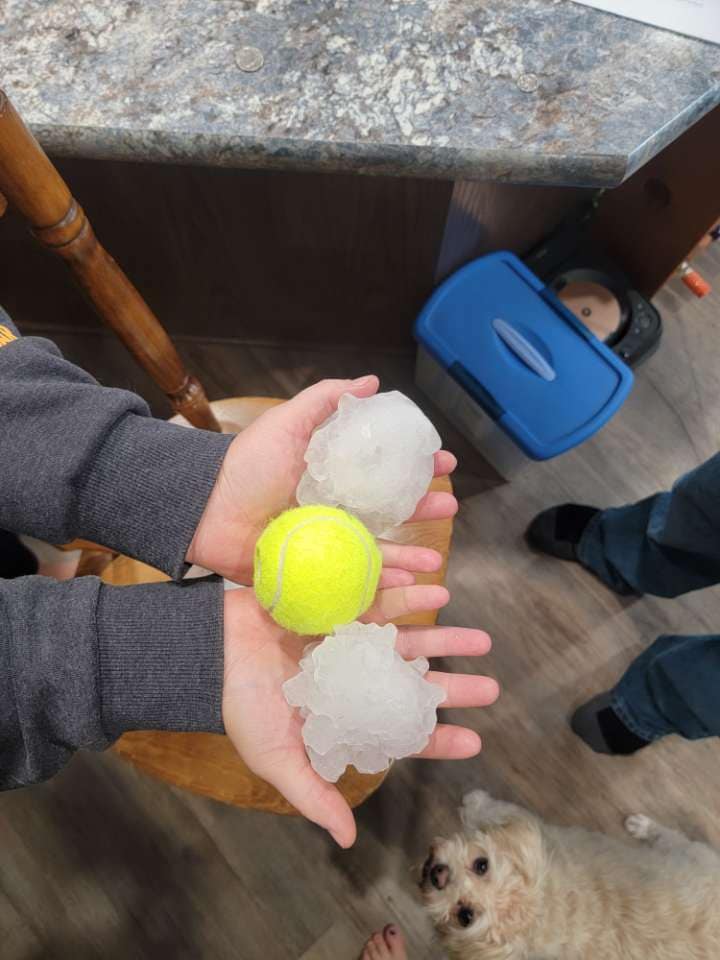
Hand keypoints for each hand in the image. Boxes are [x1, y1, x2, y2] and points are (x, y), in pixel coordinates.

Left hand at [187, 377, 457, 585]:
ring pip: (377, 550)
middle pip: (388, 512)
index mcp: (333, 474)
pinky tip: (404, 585)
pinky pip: (352, 580)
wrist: (204, 512)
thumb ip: (325, 400)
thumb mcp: (285, 423)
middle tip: (449, 508)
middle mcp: (336, 508)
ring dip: (409, 555)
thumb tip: (372, 381)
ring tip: (434, 560)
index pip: (384, 470)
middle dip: (421, 510)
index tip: (443, 462)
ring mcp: (328, 542)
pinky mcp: (315, 572)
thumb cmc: (243, 466)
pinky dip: (380, 585)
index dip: (415, 466)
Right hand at [222, 589, 498, 847]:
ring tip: (481, 641)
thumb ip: (313, 793)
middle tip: (491, 688)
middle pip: (412, 684)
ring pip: (407, 641)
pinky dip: (410, 596)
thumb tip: (348, 841)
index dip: (436, 739)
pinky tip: (439, 591)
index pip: (399, 732)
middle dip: (452, 687)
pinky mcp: (339, 607)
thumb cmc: (240, 706)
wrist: (209, 650)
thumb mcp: (276, 757)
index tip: (475, 741)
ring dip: (444, 640)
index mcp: (343, 716)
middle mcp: (353, 680)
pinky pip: (381, 600)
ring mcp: (349, 642)